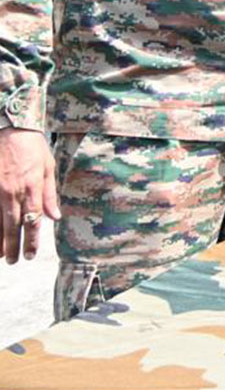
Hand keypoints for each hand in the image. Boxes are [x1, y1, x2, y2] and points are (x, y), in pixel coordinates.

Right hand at [0, 126, 58, 263]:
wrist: (12, 128)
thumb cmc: (32, 147)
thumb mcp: (48, 167)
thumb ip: (50, 194)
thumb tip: (54, 217)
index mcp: (32, 188)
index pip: (33, 221)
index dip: (31, 240)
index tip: (30, 255)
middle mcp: (13, 192)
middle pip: (13, 225)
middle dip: (13, 246)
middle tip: (14, 261)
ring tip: (0, 255)